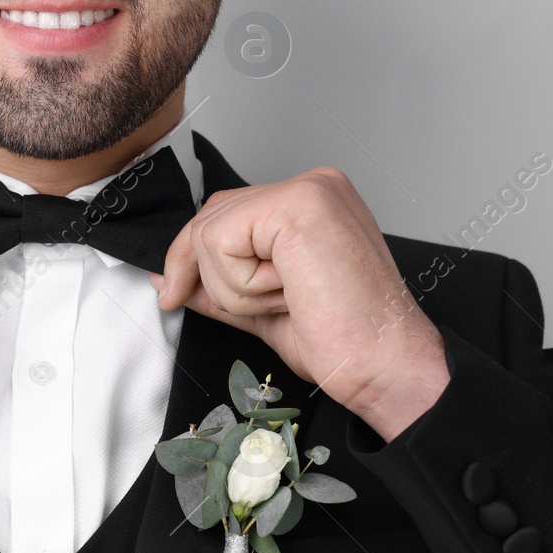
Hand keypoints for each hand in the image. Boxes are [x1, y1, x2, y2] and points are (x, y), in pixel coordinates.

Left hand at [149, 168, 447, 440]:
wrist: (384, 366)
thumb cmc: (344, 342)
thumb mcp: (261, 308)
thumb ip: (217, 286)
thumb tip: (168, 279)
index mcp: (312, 204)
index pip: (225, 213)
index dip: (192, 257)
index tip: (173, 292)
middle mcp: (314, 186)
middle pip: (210, 217)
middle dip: (205, 275)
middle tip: (249, 309)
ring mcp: (309, 190)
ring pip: (210, 233)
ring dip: (235, 288)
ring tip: (291, 299)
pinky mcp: (298, 205)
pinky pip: (221, 241)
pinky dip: (242, 284)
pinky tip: (290, 292)